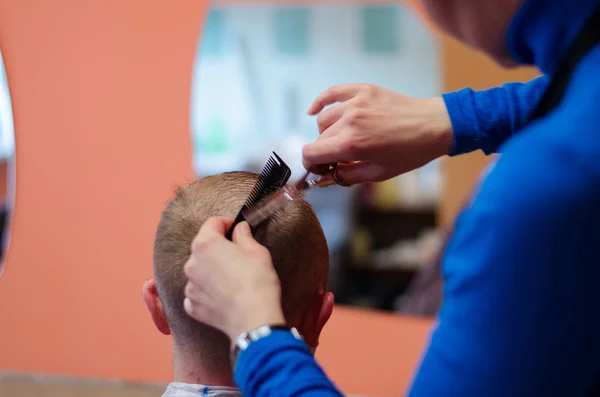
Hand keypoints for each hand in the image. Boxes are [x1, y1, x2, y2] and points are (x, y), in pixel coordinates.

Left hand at [183, 218, 285, 341]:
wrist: (253, 319)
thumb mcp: (257, 252)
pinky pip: (197, 291)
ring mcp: (190, 286)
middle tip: (237, 254)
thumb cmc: (257, 282)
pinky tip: (223, 294)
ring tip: (231, 278)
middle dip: (218, 247)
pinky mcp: (192, 306)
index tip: (237, 229)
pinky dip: (207, 290)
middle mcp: (192, 263)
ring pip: (199, 270)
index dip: (226, 223)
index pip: (212, 224)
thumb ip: (244, 236)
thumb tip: (240, 228)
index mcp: (206, 244)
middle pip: (203, 247)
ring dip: (211, 269)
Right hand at [303, 84, 452, 184]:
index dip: (310, 165)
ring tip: (340, 141)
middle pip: (319, 139)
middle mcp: (349, 121)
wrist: (434, 126)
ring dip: (326, 133)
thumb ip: (347, 176)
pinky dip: (319, 102)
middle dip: (322, 153)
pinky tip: (313, 112)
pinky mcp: (362, 91)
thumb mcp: (378, 174)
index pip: (311, 153)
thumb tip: (327, 176)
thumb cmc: (410, 153)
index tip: (318, 169)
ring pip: (323, 120)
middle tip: (335, 161)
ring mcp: (355, 103)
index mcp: (351, 144)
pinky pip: (332, 94)